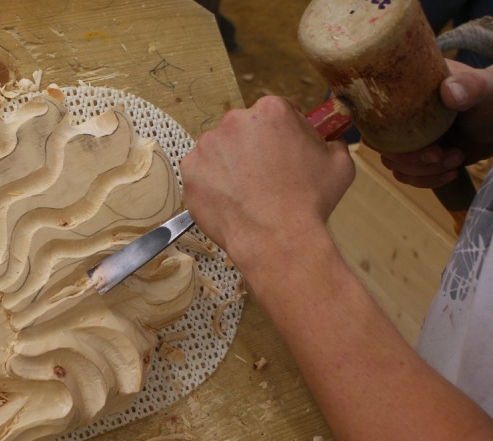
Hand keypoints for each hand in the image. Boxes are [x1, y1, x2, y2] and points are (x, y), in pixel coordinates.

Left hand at [180, 96, 354, 273]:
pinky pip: (201, 172)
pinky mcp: (191, 169)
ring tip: (247, 192)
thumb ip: (330, 142)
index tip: (283, 152)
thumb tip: (327, 140)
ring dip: (230, 164)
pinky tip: (230, 199)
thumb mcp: (339, 164)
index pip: (275, 113)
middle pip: (244, 129)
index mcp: (271, 111)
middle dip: (253, 148)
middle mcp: (235, 120)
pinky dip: (212, 183)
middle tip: (265, 176)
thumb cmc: (309, 202)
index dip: (282, 135)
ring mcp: (209, 145)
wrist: (278, 238)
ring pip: (220, 150)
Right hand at [378, 60, 492, 188]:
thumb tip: (448, 92)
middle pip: (380, 144)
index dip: (383, 131)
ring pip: (394, 164)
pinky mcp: (418, 158)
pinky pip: (406, 176)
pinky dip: (427, 181)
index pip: (374, 112)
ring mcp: (409, 139)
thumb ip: (470, 86)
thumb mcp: (485, 88)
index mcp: (407, 93)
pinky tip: (451, 172)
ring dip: (423, 170)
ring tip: (456, 158)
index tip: (413, 139)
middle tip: (438, 154)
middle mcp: (401, 117)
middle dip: (408, 157)